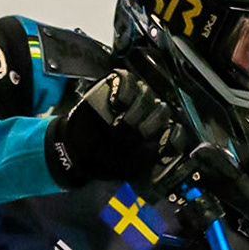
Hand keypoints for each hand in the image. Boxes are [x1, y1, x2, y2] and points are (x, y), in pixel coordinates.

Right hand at [45, 67, 172, 187]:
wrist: (74, 151)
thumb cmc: (102, 161)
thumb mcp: (124, 169)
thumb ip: (142, 161)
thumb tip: (155, 147)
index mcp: (153, 137)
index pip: (174, 131)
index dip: (172, 134)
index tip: (161, 141)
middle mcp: (146, 117)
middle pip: (161, 110)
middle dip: (151, 121)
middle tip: (136, 132)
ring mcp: (131, 101)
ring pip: (146, 93)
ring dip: (137, 107)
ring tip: (121, 119)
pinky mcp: (113, 89)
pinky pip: (126, 80)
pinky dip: (124, 89)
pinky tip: (114, 103)